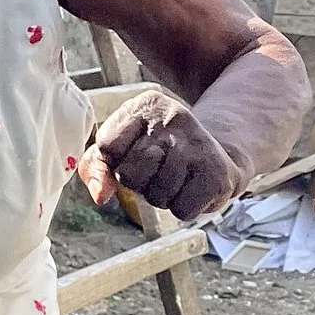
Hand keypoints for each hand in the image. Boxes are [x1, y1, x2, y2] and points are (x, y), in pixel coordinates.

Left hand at [80, 89, 244, 219]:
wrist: (218, 155)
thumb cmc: (160, 152)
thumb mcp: (124, 146)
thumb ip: (97, 167)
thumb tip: (100, 197)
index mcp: (146, 105)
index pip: (107, 146)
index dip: (113, 165)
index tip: (130, 158)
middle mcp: (174, 118)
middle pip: (129, 174)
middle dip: (138, 184)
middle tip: (156, 171)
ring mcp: (198, 146)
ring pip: (156, 195)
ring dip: (161, 197)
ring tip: (176, 179)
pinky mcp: (216, 174)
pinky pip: (182, 210)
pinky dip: (183, 208)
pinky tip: (192, 188)